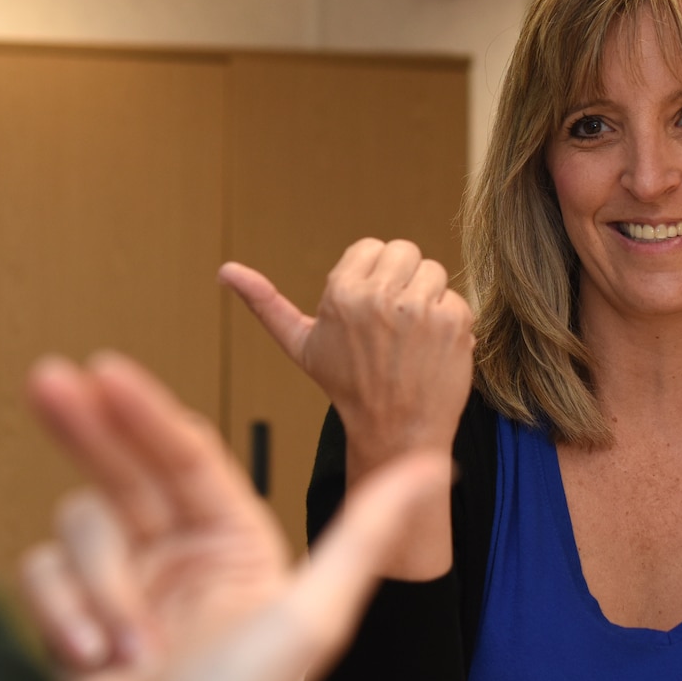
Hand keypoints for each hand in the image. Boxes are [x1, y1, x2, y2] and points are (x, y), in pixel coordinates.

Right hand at [19, 352, 449, 680]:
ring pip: (81, 527)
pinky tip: (93, 658)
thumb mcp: (311, 617)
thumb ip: (365, 532)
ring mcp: (129, 586)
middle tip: (45, 382)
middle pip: (123, 468)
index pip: (184, 456)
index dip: (143, 410)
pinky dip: (61, 614)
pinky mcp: (82, 617)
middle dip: (85, 429)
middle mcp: (183, 556)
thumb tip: (434, 466)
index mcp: (237, 545)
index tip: (106, 371)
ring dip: (95, 584)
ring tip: (121, 644)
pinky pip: (47, 574)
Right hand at [219, 239, 474, 469]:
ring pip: (433, 272)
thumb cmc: (348, 387)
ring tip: (411, 337)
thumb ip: (265, 303)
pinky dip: (450, 322)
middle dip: (401, 281)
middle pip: (405, 252)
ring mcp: (420, 308)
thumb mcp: (300, 345)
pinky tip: (432, 350)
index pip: (371, 247)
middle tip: (393, 324)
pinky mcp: (453, 322)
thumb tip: (225, 271)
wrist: (395, 433)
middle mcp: (380, 296)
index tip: (369, 313)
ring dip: (427, 300)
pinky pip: (457, 298)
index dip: (372, 278)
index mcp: (342, 292)